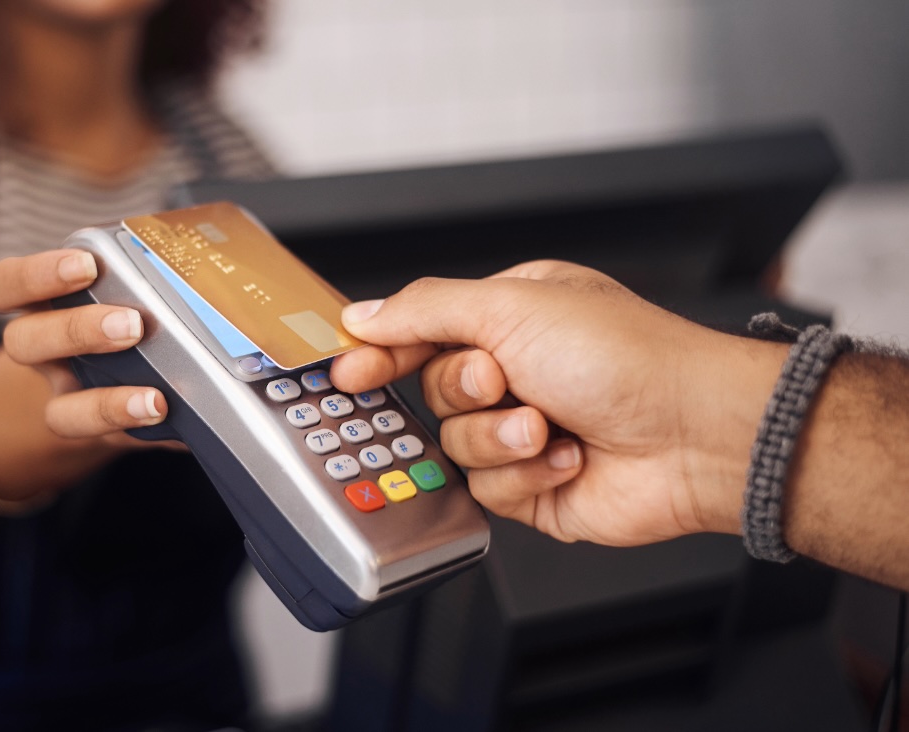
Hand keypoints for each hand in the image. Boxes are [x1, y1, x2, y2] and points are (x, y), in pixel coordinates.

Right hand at [0, 248, 169, 450]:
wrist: (109, 390)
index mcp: (41, 306)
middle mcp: (43, 355)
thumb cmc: (121, 318)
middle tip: (132, 324)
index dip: (35, 275)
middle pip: (25, 343)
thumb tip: (212, 250)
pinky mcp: (98, 435)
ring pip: (59, 410)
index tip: (86, 264)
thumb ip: (149, 272)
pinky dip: (140, 429)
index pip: (4, 286)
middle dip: (77, 331)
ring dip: (106, 402)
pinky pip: (106, 442)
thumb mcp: (122, 289)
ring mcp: (67, 400)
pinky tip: (171, 418)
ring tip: (154, 397)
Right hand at [330, 261, 787, 546]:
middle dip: (467, 392)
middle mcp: (517, 372)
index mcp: (512, 316)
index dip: (382, 351)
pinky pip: (488, 488)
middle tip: (504, 381)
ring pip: (456, 446)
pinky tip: (568, 458)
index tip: (349, 370)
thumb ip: (425, 310)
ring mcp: (524, 430)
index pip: (422, 331)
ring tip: (550, 426)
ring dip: (500, 437)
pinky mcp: (534, 486)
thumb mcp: (512, 307)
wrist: (694, 436)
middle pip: (434, 392)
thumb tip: (362, 316)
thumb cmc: (627, 357)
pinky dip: (526, 474)